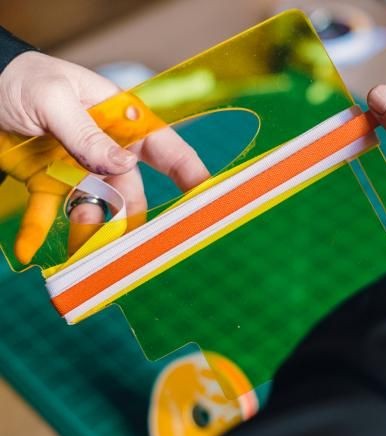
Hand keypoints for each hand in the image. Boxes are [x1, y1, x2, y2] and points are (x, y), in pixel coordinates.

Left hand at [0, 51, 209, 262]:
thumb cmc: (22, 79)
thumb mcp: (54, 100)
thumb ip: (87, 134)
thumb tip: (123, 165)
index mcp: (120, 120)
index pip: (165, 149)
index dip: (190, 173)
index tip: (207, 198)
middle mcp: (106, 150)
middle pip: (131, 190)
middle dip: (132, 217)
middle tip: (135, 245)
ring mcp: (78, 169)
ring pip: (95, 208)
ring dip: (88, 229)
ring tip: (78, 249)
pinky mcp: (48, 184)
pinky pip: (48, 213)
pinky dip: (39, 231)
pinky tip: (28, 249)